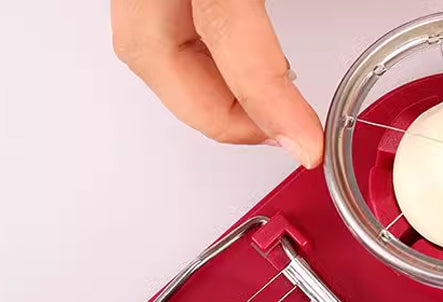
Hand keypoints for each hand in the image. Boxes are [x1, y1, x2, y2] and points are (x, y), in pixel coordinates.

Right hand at [111, 1, 442, 167]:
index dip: (265, 104)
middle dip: (212, 112)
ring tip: (252, 110)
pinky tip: (234, 53)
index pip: (227, 32)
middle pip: (152, 53)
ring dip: (192, 88)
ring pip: (138, 39)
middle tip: (272, 135)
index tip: (304, 146)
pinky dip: (188, 46)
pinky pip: (149, 7)